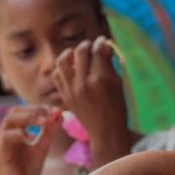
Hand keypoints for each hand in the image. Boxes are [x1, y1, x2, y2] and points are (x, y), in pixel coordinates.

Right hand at [0, 106, 60, 174]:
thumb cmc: (28, 171)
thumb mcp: (41, 148)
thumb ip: (48, 132)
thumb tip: (59, 115)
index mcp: (14, 131)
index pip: (24, 111)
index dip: (40, 109)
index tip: (56, 111)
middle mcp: (5, 133)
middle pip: (15, 111)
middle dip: (34, 110)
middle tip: (50, 114)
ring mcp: (0, 142)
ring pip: (9, 119)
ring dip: (27, 118)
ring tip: (43, 121)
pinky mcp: (0, 152)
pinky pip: (6, 137)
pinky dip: (19, 133)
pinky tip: (32, 137)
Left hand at [53, 37, 128, 163]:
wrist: (105, 131)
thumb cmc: (116, 107)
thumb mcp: (117, 84)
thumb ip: (109, 63)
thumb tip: (104, 45)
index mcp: (100, 79)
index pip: (97, 50)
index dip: (101, 43)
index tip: (103, 42)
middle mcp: (83, 82)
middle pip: (80, 51)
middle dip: (87, 46)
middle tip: (92, 48)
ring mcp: (71, 89)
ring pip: (63, 60)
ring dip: (70, 53)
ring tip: (77, 56)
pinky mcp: (64, 95)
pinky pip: (57, 74)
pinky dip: (63, 69)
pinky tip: (71, 70)